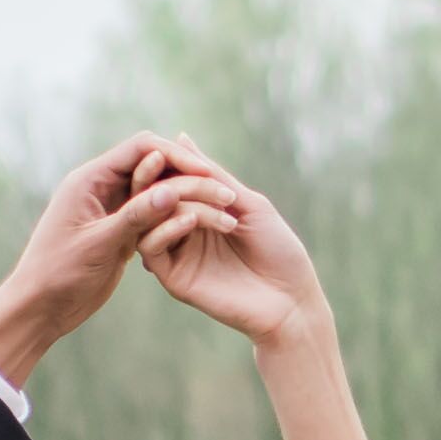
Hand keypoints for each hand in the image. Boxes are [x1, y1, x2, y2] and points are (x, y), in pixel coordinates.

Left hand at [0, 135, 217, 391]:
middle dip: (186, 173)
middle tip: (220, 188)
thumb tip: (172, 189)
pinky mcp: (118, 230)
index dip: (176, 155)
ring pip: (154, 189)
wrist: (39, 308)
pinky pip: (151, 213)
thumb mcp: (100, 245)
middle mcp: (100, 187)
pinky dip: (173, 215)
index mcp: (90, 180)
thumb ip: (135, 216)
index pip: (141, 149)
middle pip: (152, 164)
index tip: (206, 171)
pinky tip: (200, 224)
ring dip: (184, 195)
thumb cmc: (59, 274)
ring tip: (218, 206)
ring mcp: (110, 208)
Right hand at [134, 162, 334, 359]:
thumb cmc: (278, 250)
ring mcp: (176, 254)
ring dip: (172, 200)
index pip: (168, 178)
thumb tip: (179, 138)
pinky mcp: (173, 278)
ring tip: (205, 201)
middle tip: (195, 175)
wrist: (291, 301)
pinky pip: (151, 247)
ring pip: (149, 217)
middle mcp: (181, 230)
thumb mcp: (246, 203)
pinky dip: (164, 228)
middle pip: (153, 194)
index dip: (169, 162)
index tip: (179, 152)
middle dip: (172, 179)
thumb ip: (212, 175)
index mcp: (197, 210)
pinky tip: (191, 221)